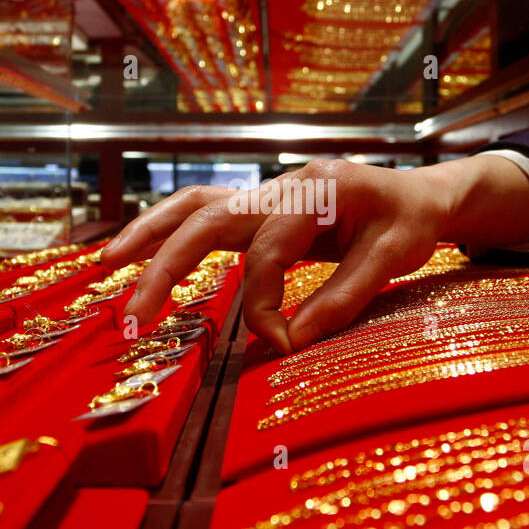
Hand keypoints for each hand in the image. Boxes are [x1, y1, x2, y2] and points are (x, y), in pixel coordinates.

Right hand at [100, 155, 528, 352]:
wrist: (421, 194)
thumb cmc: (411, 222)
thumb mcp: (396, 257)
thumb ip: (344, 296)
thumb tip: (291, 341)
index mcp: (319, 188)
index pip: (270, 251)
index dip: (266, 305)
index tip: (280, 346)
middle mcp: (283, 182)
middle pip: (208, 216)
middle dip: (166, 265)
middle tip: (134, 315)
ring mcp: (266, 191)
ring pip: (194, 204)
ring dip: (149, 236)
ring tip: (107, 267)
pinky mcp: (259, 207)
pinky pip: (203, 212)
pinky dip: (166, 231)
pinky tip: (136, 252)